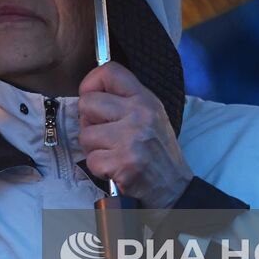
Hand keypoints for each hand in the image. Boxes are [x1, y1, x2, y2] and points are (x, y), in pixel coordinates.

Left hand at [78, 62, 192, 207]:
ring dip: (93, 148)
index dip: (91, 82)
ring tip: (112, 152)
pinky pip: (91, 159)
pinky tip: (114, 167)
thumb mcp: (151, 115)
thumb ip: (124, 100)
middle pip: (87, 103)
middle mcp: (139, 115)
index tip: (90, 95)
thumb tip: (89, 93)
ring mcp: (130, 139)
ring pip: (85, 134)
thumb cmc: (157, 150)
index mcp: (145, 99)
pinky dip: (99, 168)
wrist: (173, 186)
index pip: (109, 72)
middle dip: (88, 121)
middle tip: (103, 133)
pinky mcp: (122, 163)